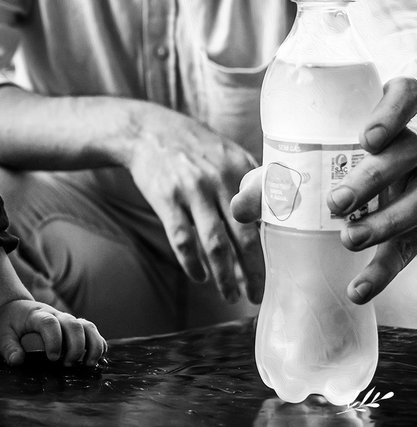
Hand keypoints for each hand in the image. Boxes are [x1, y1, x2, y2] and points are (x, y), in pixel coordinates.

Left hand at [0, 299, 105, 366]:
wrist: (13, 309)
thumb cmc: (7, 324)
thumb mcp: (0, 335)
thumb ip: (8, 348)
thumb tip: (17, 361)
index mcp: (36, 315)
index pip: (50, 322)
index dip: (54, 340)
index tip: (52, 358)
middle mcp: (55, 315)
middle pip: (74, 324)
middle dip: (75, 346)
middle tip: (66, 365)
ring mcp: (66, 321)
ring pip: (88, 327)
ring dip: (92, 345)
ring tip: (88, 364)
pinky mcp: (74, 328)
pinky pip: (92, 333)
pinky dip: (98, 345)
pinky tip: (93, 361)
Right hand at [125, 105, 263, 302]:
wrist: (147, 130)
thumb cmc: (193, 146)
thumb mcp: (228, 153)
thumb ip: (250, 182)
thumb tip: (273, 218)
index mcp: (241, 170)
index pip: (266, 217)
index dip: (273, 246)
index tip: (280, 270)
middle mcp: (220, 181)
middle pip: (244, 236)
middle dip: (253, 271)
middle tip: (257, 295)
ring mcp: (192, 190)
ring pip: (214, 244)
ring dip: (225, 276)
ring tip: (231, 295)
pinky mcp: (166, 199)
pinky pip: (182, 239)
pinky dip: (192, 263)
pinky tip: (200, 277)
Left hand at [233, 77, 416, 303]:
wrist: (363, 196)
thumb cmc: (327, 170)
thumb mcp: (305, 165)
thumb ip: (273, 179)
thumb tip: (240, 209)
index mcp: (388, 120)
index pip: (406, 97)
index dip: (391, 114)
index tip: (366, 139)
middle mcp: (413, 148)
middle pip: (408, 155)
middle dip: (373, 179)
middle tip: (337, 202)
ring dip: (385, 223)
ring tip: (348, 239)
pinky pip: (411, 250)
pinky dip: (382, 272)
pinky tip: (357, 289)